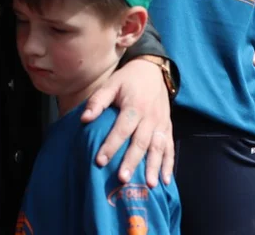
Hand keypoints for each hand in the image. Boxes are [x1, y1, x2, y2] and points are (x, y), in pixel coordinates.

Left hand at [81, 58, 173, 186]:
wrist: (153, 70)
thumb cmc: (128, 79)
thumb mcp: (111, 84)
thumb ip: (98, 101)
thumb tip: (84, 119)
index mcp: (134, 106)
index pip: (122, 129)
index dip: (111, 145)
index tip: (100, 160)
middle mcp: (150, 117)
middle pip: (141, 142)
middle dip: (132, 161)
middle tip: (123, 179)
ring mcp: (161, 123)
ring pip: (158, 148)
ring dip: (153, 166)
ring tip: (149, 184)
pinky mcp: (168, 128)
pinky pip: (169, 148)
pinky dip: (168, 164)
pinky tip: (165, 180)